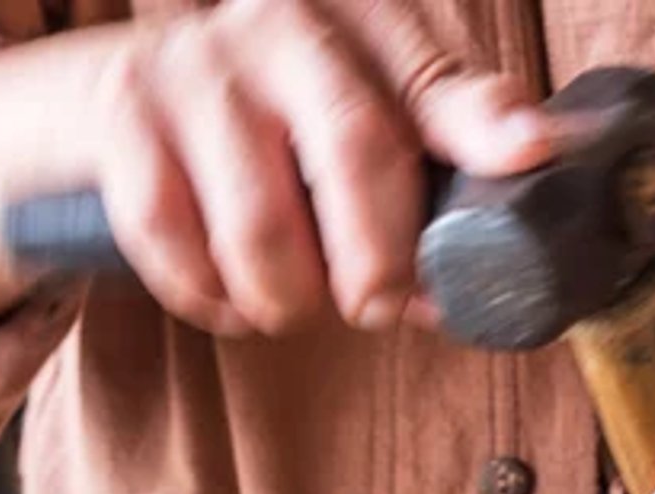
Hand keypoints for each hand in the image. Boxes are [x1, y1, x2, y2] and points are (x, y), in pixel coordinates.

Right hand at [83, 0, 549, 334]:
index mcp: (369, 22)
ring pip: (261, 221)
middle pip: (356, 149)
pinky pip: (176, 238)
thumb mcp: (372, 130)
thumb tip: (489, 284)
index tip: (529, 151)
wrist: (131, 96)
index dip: (485, 123)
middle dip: (379, 261)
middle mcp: (287, 22)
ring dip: (287, 295)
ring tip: (296, 303)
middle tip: (378, 306)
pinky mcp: (126, 113)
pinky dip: (211, 294)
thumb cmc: (285, 130)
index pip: (438, 80)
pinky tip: (231, 294)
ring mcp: (199, 61)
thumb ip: (438, 188)